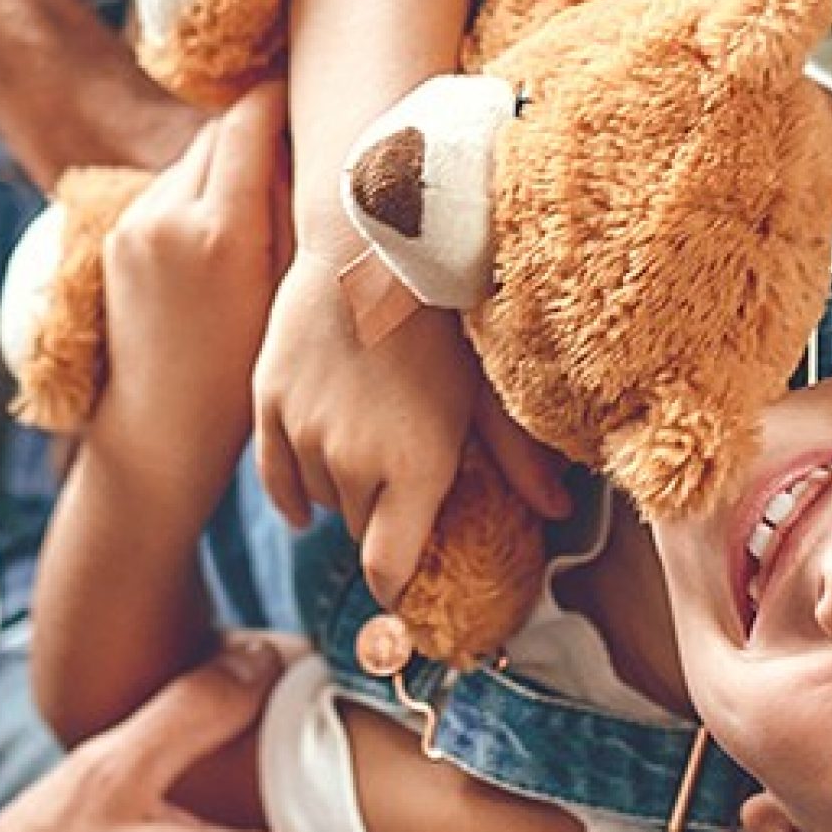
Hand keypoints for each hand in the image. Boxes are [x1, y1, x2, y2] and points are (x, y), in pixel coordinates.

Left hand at [96, 87, 292, 492]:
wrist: (161, 428)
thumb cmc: (243, 377)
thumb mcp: (286, 294)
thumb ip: (291, 213)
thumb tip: (304, 145)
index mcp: (220, 230)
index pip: (249, 121)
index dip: (282, 99)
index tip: (312, 94)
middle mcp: (168, 215)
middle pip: (219, 133)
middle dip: (258, 132)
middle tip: (300, 148)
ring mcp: (135, 225)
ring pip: (194, 160)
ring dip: (228, 167)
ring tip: (264, 205)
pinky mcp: (118, 237)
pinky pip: (169, 190)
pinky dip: (199, 195)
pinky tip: (224, 237)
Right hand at [250, 245, 568, 607]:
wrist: (371, 245)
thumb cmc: (443, 316)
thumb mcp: (489, 391)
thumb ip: (519, 459)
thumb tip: (563, 510)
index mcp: (413, 470)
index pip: (388, 571)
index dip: (397, 586)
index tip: (407, 586)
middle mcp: (352, 463)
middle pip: (359, 531)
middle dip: (383, 518)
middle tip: (406, 483)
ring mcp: (303, 435)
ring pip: (320, 499)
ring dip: (343, 489)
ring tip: (371, 448)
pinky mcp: (268, 405)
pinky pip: (275, 479)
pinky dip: (294, 490)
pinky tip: (308, 494)